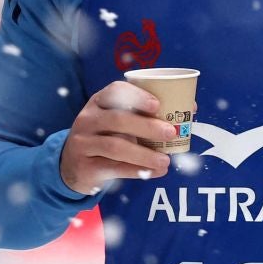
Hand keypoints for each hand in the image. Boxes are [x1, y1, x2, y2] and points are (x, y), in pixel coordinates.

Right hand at [58, 80, 183, 194]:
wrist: (71, 166)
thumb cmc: (105, 137)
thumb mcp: (117, 122)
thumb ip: (144, 115)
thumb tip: (191, 109)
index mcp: (99, 102)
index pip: (115, 91)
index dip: (137, 96)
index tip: (158, 104)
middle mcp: (88, 119)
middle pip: (117, 119)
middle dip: (146, 125)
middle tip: (170, 133)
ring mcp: (83, 143)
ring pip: (115, 146)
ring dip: (144, 154)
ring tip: (166, 161)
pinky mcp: (85, 166)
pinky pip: (113, 168)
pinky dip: (137, 171)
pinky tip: (154, 172)